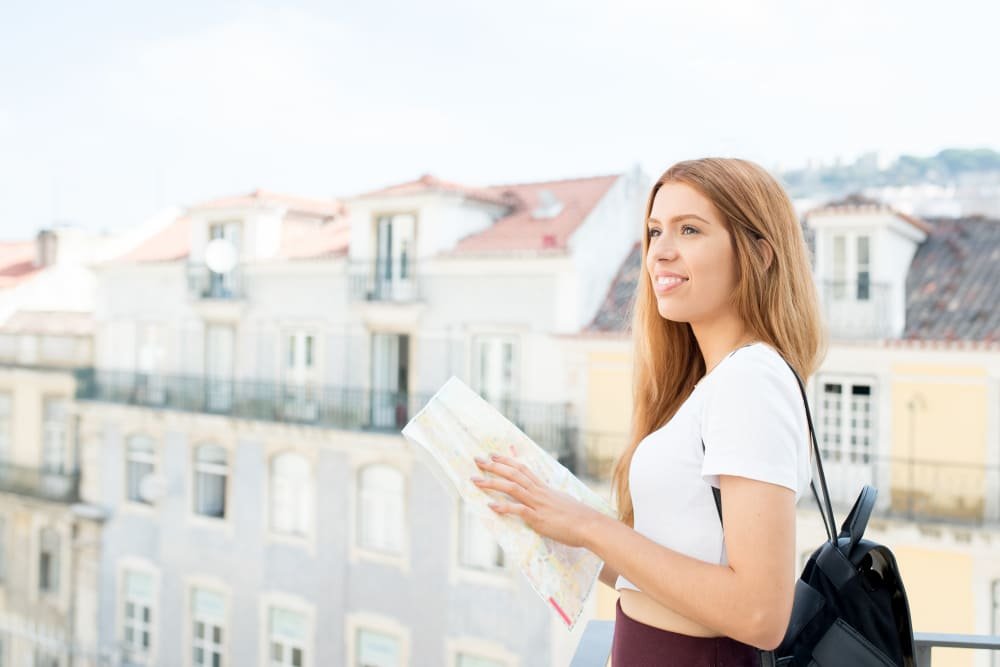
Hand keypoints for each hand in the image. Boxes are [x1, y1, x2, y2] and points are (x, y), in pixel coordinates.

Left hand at [471, 454, 600, 548]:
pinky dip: (503, 507)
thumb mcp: (562, 501)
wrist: (590, 526)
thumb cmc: (579, 517)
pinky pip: (518, 510)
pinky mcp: (538, 518)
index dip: (506, 461)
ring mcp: (538, 504)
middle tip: (477, 460)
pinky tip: (490, 506)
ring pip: (512, 488)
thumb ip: (550, 498)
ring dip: (492, 483)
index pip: (522, 469)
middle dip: (494, 466)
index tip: (493, 455)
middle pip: (513, 474)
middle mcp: (539, 492)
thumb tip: (545, 497)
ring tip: (476, 480)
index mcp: (544, 488)